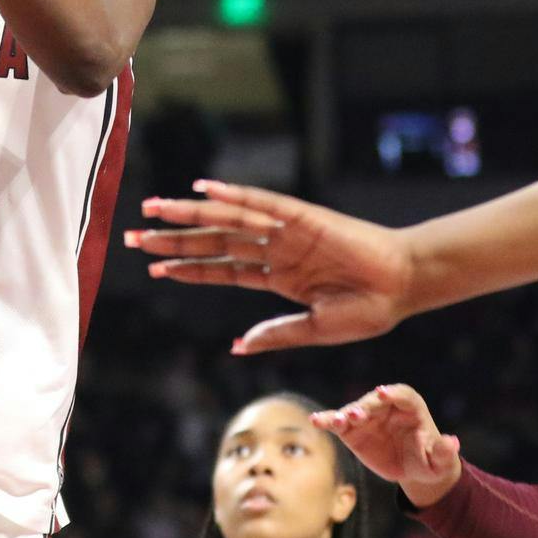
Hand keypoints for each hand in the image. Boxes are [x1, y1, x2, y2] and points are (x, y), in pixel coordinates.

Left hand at [124, 181, 411, 353]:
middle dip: (172, 241)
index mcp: (277, 277)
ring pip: (226, 221)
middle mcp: (274, 251)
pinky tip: (203, 190)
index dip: (186, 269)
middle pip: (213, 243)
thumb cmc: (368, 309)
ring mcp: (286, 232)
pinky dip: (232, 196)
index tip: (153, 269)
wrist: (404, 286)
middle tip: (133, 236)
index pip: (220, 270)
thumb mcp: (315, 328)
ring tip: (153, 209)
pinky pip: (261, 203)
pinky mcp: (302, 217)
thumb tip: (237, 346)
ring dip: (189, 216)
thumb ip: (275, 333)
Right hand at [312, 384, 462, 507]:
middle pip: (373, 402)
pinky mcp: (352, 430)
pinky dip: (327, 420)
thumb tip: (452, 442)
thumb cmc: (430, 461)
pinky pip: (338, 423)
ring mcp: (367, 417)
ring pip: (353, 411)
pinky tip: (315, 421)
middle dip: (364, 407)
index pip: (401, 395)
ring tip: (336, 422)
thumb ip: (443, 451)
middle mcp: (386, 406)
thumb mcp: (439, 461)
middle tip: (355, 415)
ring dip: (344, 415)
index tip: (382, 393)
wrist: (414, 470)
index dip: (391, 394)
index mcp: (411, 406)